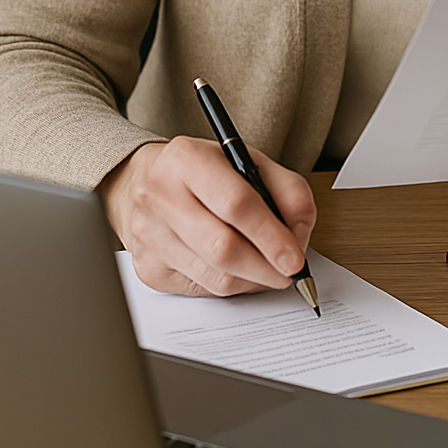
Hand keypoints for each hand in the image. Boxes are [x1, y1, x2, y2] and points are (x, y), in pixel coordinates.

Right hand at [97, 137, 315, 296]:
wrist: (147, 183)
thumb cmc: (206, 173)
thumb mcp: (252, 163)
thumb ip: (289, 192)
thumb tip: (300, 237)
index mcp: (186, 159)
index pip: (236, 203)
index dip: (271, 236)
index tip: (296, 258)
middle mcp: (159, 195)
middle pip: (223, 247)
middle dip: (266, 267)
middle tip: (290, 272)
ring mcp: (149, 235)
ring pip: (215, 276)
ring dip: (254, 280)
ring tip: (269, 269)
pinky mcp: (149, 268)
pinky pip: (203, 289)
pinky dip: (232, 285)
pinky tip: (240, 270)